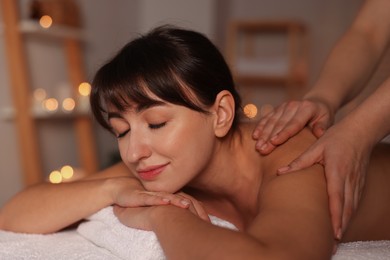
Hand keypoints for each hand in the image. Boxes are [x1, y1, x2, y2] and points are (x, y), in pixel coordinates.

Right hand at [113, 192, 209, 230]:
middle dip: (192, 205)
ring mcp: (153, 195)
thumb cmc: (143, 204)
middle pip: (181, 200)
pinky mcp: (140, 196)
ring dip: (177, 200)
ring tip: (186, 205)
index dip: (197, 211)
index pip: (187, 203)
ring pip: (168, 197)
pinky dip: (159, 199)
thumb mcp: (159, 212)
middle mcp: (164, 195)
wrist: (122, 191)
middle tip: (201, 214)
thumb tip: (187, 229)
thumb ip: (172, 218)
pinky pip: (151, 198)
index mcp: (171, 199)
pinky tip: (165, 201)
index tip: (207, 220)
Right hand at [253, 100, 332, 153]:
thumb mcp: (327, 120)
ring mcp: (284, 106)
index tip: (274, 142)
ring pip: (271, 121)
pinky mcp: (277, 108)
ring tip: (258, 147)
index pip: (294, 123)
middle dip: (269, 137)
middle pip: (280, 124)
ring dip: (263, 134)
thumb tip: (318, 133)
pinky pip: (267, 118)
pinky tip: (255, 136)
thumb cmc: (322, 116)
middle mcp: (293, 105)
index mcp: (307, 108)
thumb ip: (323, 127)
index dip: (283, 133)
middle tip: (262, 149)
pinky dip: (260, 127)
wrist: (316, 103)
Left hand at [277, 122, 370, 239]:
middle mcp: (349, 179)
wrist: (360, 131)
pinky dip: (350, 214)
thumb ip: (299, 162)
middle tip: (333, 244)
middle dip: (340, 227)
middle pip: (346, 208)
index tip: (334, 232)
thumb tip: (280, 171)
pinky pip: (355, 201)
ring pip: (352, 207)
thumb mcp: (316, 147)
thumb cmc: (336, 138)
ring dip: (345, 223)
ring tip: (336, 238)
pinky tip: (343, 222)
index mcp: (337, 171)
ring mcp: (356, 181)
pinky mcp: (359, 182)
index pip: (337, 197)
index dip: (336, 216)